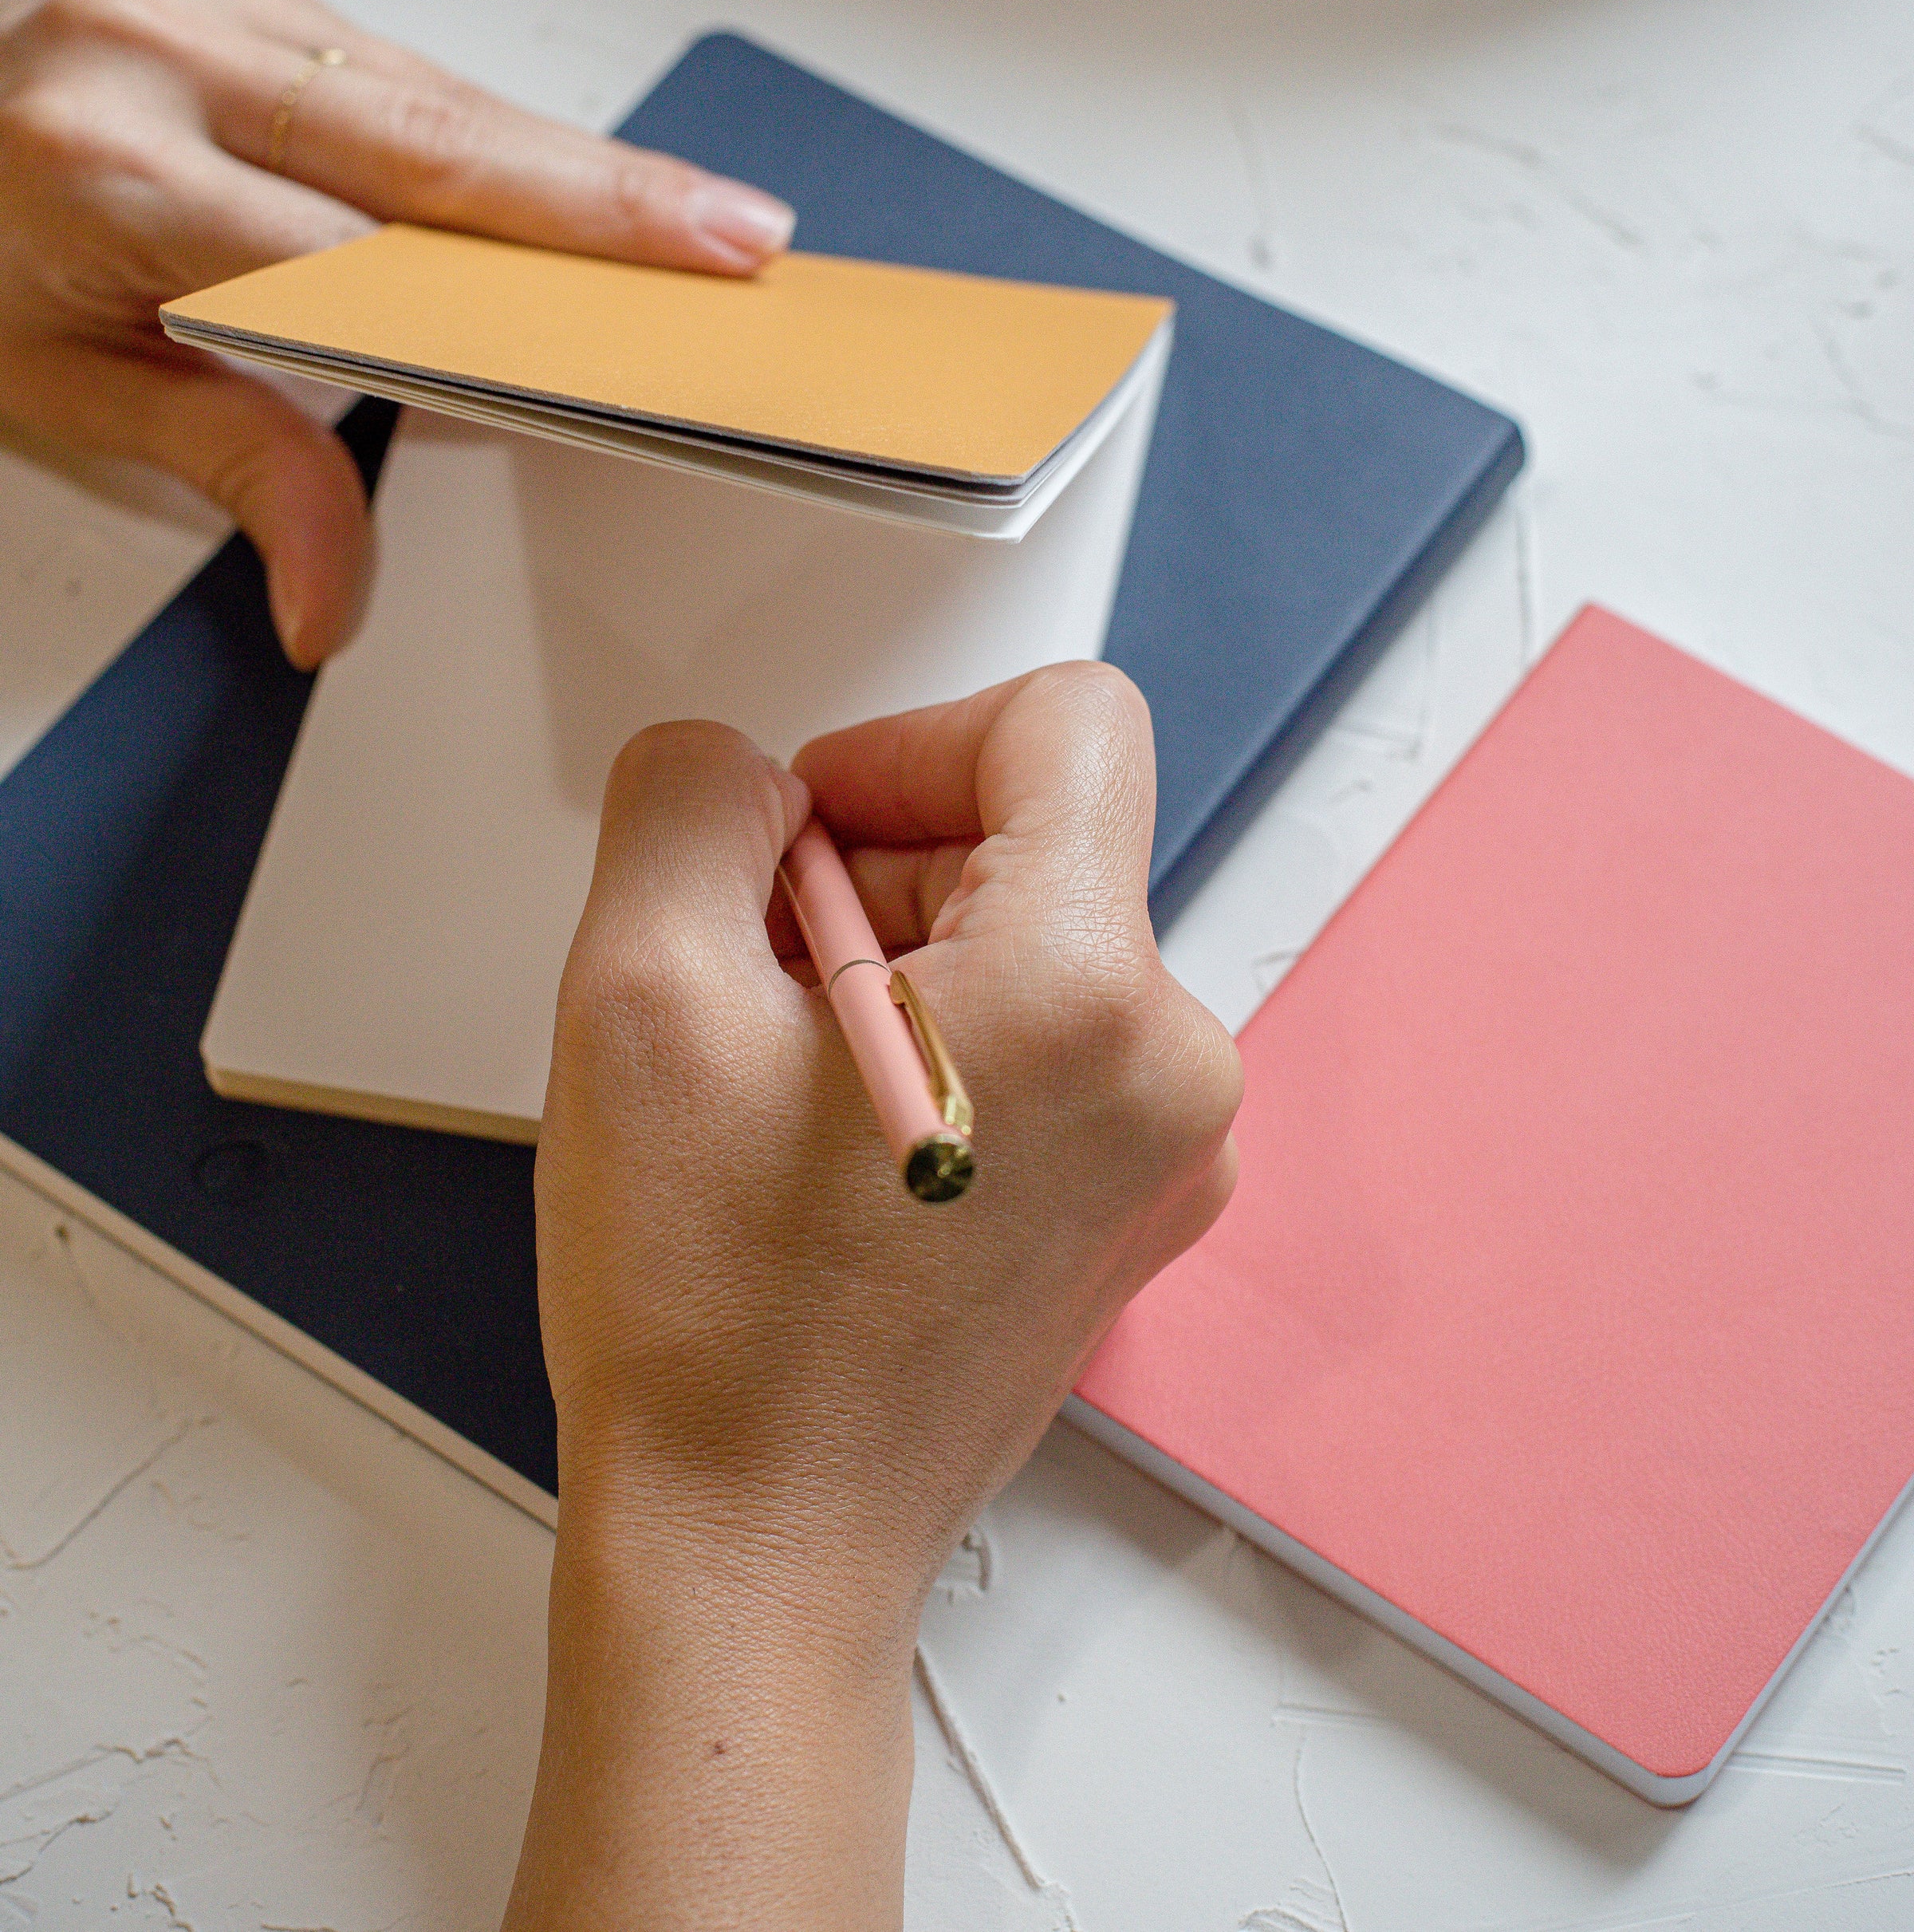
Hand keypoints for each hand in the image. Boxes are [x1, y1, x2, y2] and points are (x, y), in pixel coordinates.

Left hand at [0, 0, 793, 664]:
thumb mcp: (54, 389)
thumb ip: (227, 464)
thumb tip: (331, 594)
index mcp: (115, 163)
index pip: (380, 242)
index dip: (543, 272)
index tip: (668, 288)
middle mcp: (163, 47)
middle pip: (444, 135)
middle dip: (608, 193)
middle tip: (739, 235)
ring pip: (430, 87)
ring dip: (551, 160)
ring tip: (680, 218)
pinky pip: (384, 56)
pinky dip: (467, 125)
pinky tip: (541, 175)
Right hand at [508, 664, 1240, 1930]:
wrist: (757, 1553)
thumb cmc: (717, 1326)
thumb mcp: (638, 986)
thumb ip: (694, 800)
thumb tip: (748, 769)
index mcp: (1089, 990)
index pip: (1066, 718)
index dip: (907, 747)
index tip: (811, 843)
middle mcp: (1174, 1067)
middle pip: (1033, 838)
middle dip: (878, 878)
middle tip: (763, 1001)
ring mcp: (1168, 1150)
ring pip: (1028, 942)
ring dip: (895, 970)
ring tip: (786, 1095)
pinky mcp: (1132, 1206)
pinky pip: (1042, 1045)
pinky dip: (936, 1052)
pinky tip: (835, 1149)